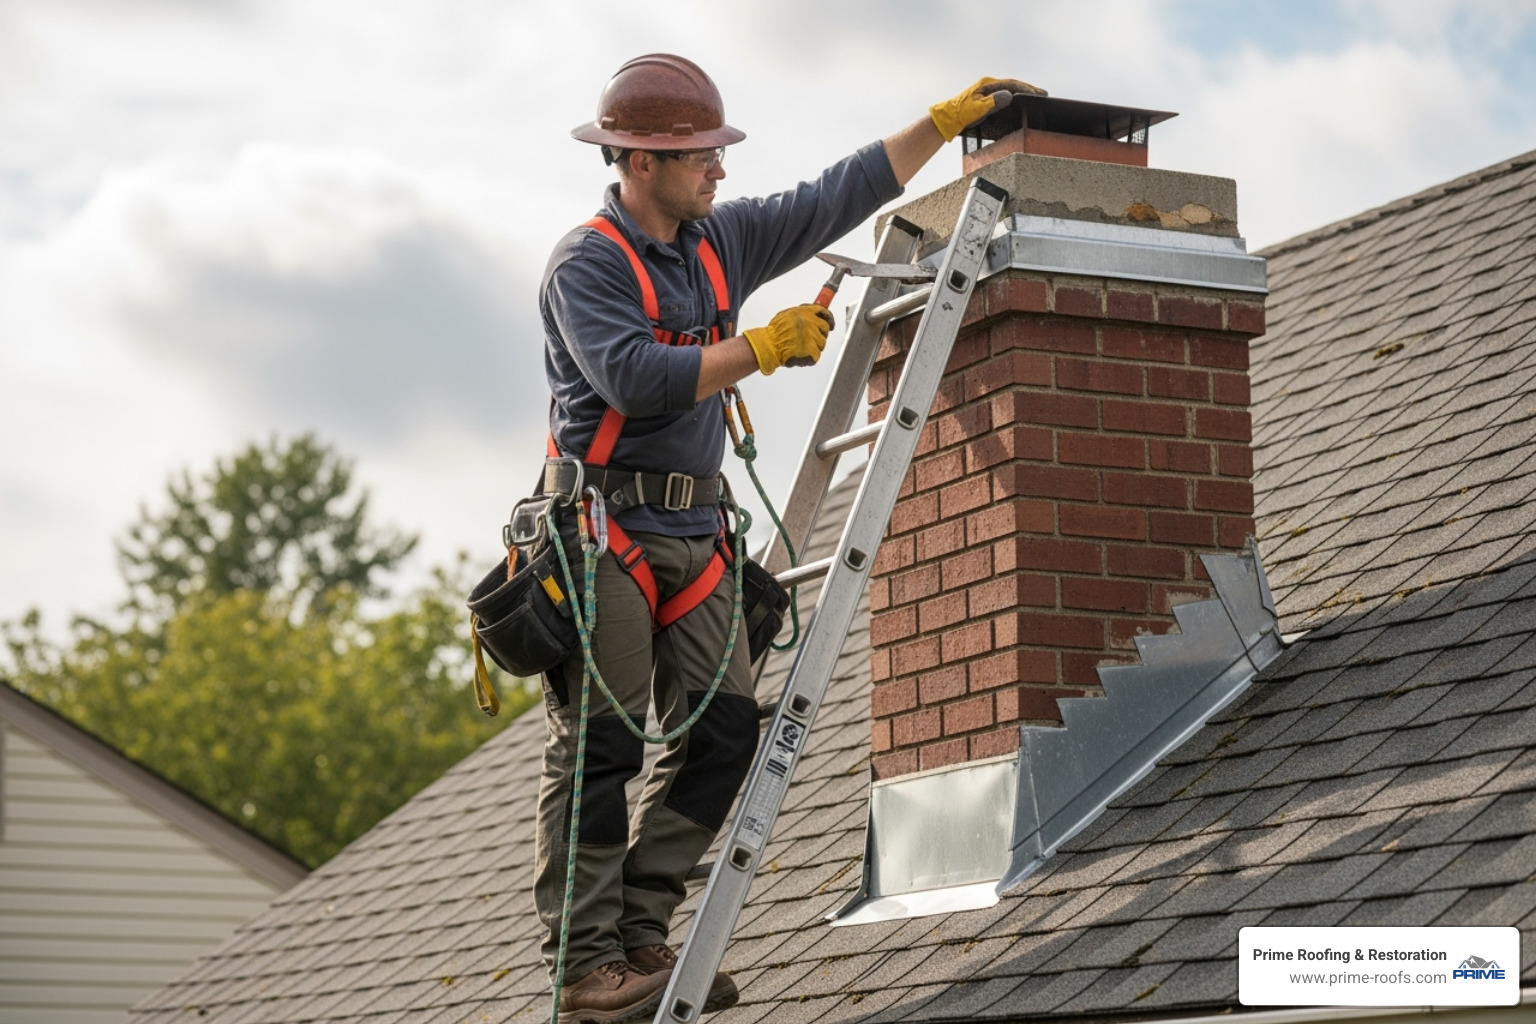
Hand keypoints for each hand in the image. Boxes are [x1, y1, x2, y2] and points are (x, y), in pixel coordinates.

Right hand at [742, 304, 834, 374]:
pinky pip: (816, 355)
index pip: (824, 312)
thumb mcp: (786, 314)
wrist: (769, 345)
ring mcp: (812, 336)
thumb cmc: (774, 332)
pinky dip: (809, 357)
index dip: (829, 319)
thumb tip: (810, 316)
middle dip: (820, 335)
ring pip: (821, 343)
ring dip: (813, 347)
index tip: (831, 324)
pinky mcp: (811, 350)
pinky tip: (800, 355)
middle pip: (825, 329)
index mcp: (805, 313)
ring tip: (800, 348)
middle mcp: (810, 323)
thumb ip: (801, 314)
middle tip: (810, 340)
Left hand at [929, 76, 1047, 141]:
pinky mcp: (987, 99)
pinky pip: (1005, 96)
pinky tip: (1021, 101)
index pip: (1011, 83)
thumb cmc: (960, 114)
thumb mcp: (976, 109)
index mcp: (987, 84)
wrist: (947, 119)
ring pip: (1010, 89)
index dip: (1026, 88)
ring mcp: (988, 91)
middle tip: (1044, 94)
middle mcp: (989, 85)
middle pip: (1013, 85)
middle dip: (1029, 89)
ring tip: (1037, 96)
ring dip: (1023, 92)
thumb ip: (992, 102)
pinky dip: (1015, 97)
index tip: (1038, 93)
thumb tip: (1010, 96)